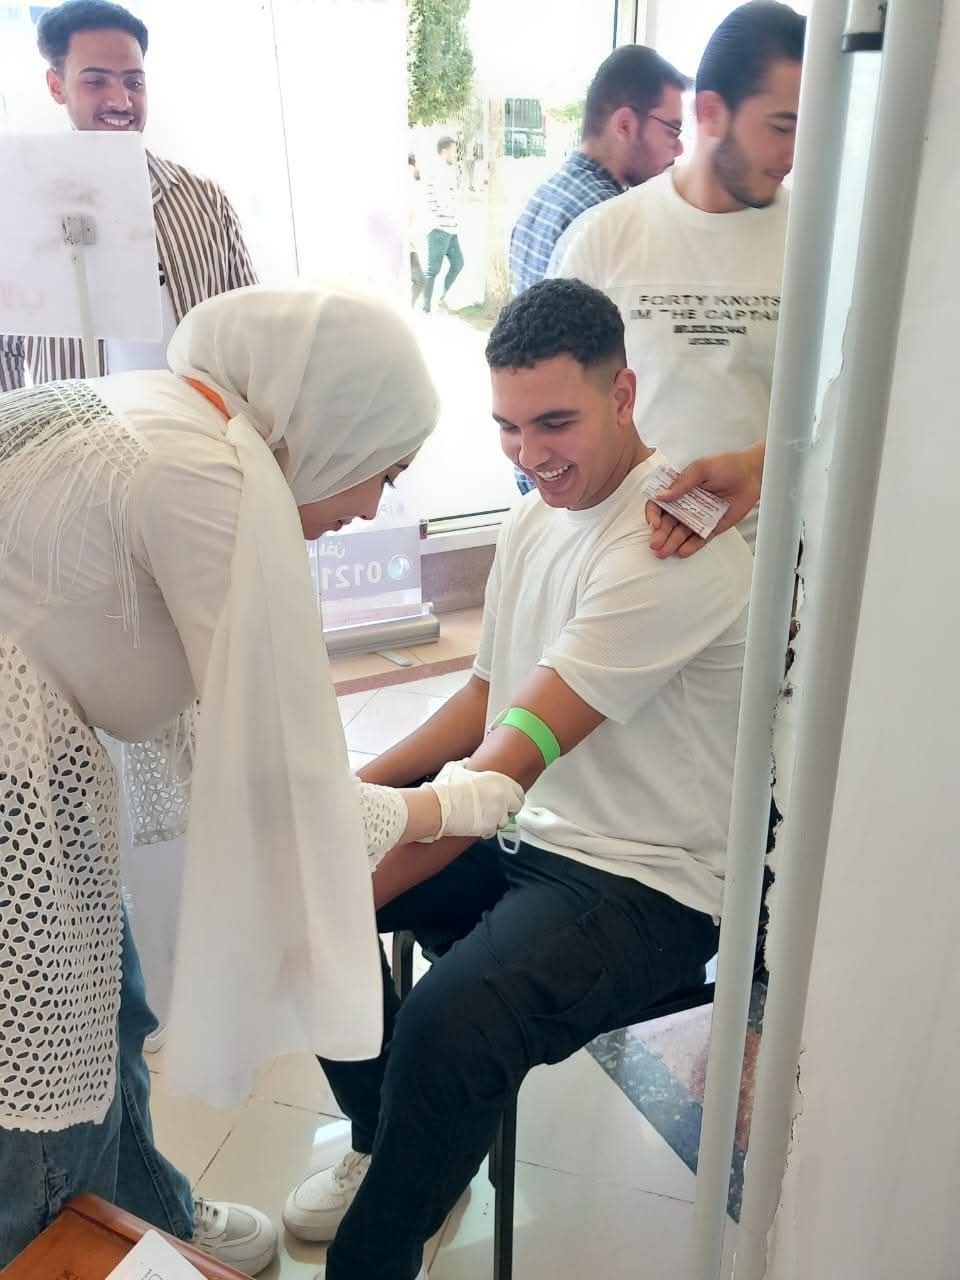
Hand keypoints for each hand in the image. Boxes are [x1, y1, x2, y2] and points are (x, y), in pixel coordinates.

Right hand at [425, 760, 524, 839]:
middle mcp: (502, 796)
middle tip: (499, 810)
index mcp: (498, 780)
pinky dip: (486, 830)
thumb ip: (465, 764)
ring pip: (505, 821)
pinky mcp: (488, 827)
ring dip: (497, 821)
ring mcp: (497, 813)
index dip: (513, 796)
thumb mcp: (455, 768)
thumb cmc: (445, 788)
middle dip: (508, 810)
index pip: (518, 791)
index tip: (509, 799)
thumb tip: (466, 763)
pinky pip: (492, 832)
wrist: (436, 806)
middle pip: (516, 807)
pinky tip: (477, 826)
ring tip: (485, 818)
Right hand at [645, 444, 763, 558]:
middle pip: (668, 522)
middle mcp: (686, 504)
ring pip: (681, 532)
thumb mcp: (701, 468)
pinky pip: (699, 538)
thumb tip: (662, 496)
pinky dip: (691, 546)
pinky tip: (682, 552)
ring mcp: (698, 517)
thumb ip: (682, 483)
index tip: (655, 523)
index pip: (659, 503)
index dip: (654, 514)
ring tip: (664, 553)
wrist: (752, 474)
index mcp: (679, 489)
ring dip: (671, 543)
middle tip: (655, 545)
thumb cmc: (726, 465)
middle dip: (660, 534)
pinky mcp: (712, 526)